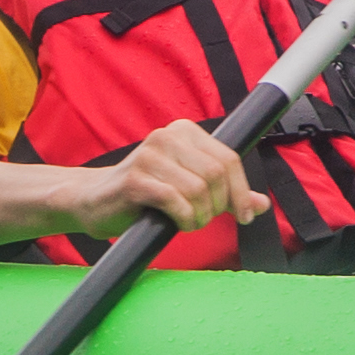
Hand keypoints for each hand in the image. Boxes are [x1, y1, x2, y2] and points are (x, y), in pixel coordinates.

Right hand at [91, 119, 267, 238]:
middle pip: (217, 175)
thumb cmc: (143, 194)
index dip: (241, 191)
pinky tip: (177, 223)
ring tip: (188, 221)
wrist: (93, 200)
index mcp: (184, 132)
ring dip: (200, 216)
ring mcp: (149, 156)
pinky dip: (184, 219)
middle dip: (218, 205)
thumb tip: (261, 205)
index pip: (229, 159)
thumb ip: (225, 193)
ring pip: (199, 190)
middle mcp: (167, 136)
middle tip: (204, 219)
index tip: (244, 216)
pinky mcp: (135, 180)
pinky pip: (176, 202)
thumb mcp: (188, 188)